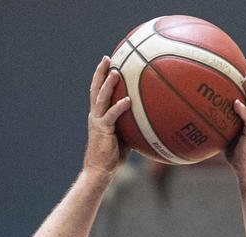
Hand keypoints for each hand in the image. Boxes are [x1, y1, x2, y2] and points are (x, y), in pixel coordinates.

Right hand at [84, 56, 131, 175]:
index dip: (102, 77)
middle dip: (101, 72)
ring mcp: (97, 121)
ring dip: (108, 84)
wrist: (99, 170)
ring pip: (101, 98)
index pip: (99, 92)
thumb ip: (132, 124)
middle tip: (107, 58)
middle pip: (95, 88)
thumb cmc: (113, 157)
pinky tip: (128, 100)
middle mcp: (95, 115)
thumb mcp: (124, 136)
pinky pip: (111, 116)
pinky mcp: (102, 130)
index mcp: (99, 115)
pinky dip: (119, 107)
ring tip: (116, 72)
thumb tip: (149, 118)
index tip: (109, 63)